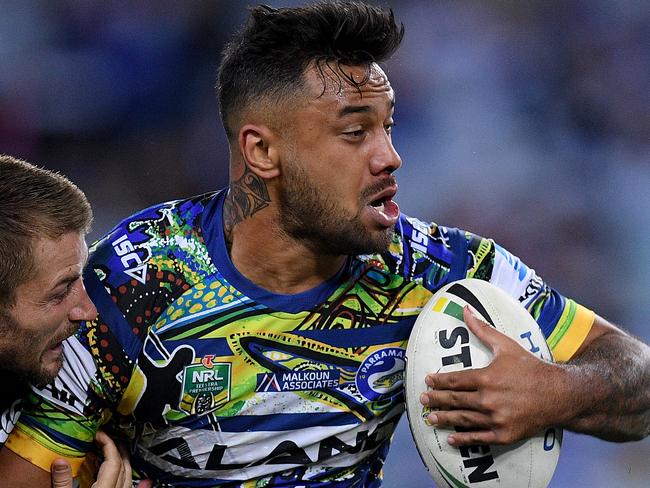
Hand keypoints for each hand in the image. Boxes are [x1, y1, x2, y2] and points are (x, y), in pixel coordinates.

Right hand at [50, 431, 152, 487]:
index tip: (99, 434)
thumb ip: (63, 482)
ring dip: (126, 463)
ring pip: (129, 477)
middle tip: (107, 439)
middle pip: (124, 466)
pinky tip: (146, 482)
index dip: (108, 443)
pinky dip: (140, 484)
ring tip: (120, 453)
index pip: (113, 459)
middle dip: (118, 449)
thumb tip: (60, 460)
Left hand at [419, 306, 562, 446]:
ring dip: (444, 419)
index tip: (428, 381)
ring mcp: (496, 419)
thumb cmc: (530, 367)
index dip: (439, 381)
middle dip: (436, 400)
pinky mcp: (505, 434)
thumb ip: (482, 329)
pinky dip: (463, 439)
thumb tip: (465, 310)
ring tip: (430, 418)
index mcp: (487, 377)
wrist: (559, 394)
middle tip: (423, 400)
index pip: (455, 380)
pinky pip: (479, 438)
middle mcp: (489, 399)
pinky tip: (450, 439)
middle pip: (455, 400)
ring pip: (463, 419)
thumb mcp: (506, 345)